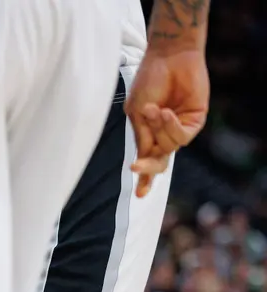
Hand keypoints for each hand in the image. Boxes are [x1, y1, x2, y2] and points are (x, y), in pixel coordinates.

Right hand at [125, 48, 208, 197]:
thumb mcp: (137, 113)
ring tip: (153, 110)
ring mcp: (181, 127)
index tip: (139, 196)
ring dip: (158, 130)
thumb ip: (142, 136)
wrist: (169, 56)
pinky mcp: (196, 120)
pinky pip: (182, 136)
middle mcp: (165, 134)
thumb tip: (146, 156)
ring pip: (168, 147)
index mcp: (149, 134)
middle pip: (159, 163)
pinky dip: (171, 127)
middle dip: (148, 168)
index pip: (148, 160)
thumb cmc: (149, 81)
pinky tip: (166, 113)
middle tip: (135, 167)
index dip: (144, 179)